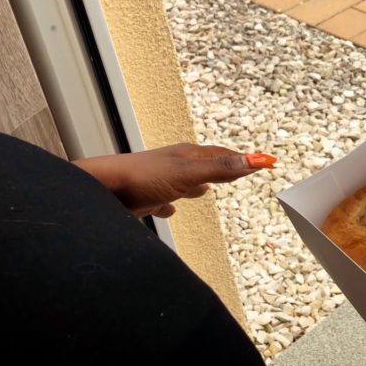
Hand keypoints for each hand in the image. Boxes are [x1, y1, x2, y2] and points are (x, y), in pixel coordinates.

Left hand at [73, 144, 274, 217]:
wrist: (100, 190)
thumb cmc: (142, 178)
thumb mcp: (189, 173)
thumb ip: (221, 168)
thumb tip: (254, 160)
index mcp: (188, 156)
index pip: (223, 154)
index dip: (245, 158)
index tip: (264, 161)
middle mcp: (175, 165)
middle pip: (204, 165)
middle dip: (222, 167)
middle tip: (239, 169)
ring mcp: (158, 181)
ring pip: (184, 181)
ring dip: (197, 185)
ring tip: (206, 189)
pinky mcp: (143, 198)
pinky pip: (162, 200)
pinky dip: (170, 205)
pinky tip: (169, 211)